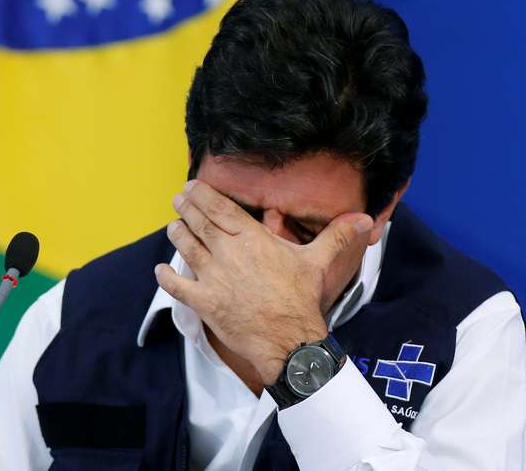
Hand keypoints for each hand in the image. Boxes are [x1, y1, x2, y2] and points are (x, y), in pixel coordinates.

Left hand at [154, 180, 373, 384]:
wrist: (288, 339)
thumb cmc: (301, 298)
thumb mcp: (318, 262)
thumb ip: (336, 235)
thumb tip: (364, 219)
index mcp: (251, 239)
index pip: (220, 209)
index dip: (203, 195)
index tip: (192, 186)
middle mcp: (228, 253)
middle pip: (199, 223)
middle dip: (186, 208)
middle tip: (178, 198)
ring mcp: (213, 277)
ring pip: (186, 248)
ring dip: (177, 234)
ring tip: (173, 225)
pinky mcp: (204, 302)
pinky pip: (177, 286)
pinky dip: (166, 277)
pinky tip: (160, 270)